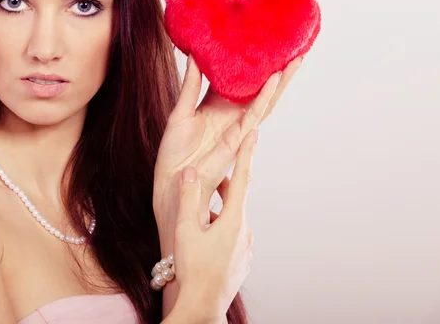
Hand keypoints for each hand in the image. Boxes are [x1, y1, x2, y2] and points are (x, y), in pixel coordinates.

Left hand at [154, 55, 301, 240]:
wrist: (172, 179)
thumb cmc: (174, 150)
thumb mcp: (181, 110)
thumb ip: (191, 84)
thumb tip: (194, 55)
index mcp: (217, 106)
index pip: (239, 81)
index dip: (252, 66)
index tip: (264, 46)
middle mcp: (231, 115)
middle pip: (258, 91)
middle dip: (277, 72)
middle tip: (292, 50)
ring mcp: (237, 126)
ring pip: (264, 101)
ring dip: (280, 83)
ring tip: (294, 61)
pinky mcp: (237, 138)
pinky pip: (254, 115)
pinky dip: (264, 98)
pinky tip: (274, 81)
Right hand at [170, 129, 257, 323]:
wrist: (202, 306)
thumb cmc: (192, 269)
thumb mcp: (186, 229)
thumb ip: (189, 198)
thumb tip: (191, 172)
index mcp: (233, 220)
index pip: (242, 179)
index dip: (246, 154)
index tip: (254, 133)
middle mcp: (245, 231)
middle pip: (236, 200)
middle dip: (225, 187)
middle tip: (211, 179)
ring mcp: (245, 248)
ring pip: (233, 220)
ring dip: (219, 212)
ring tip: (199, 218)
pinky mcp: (242, 261)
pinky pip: (233, 237)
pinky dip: (221, 230)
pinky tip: (205, 241)